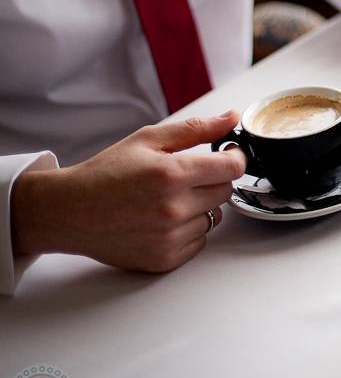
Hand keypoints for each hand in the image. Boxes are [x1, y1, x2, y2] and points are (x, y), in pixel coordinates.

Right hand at [11, 112, 246, 272]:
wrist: (68, 211)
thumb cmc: (105, 173)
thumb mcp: (147, 140)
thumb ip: (195, 129)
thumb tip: (231, 118)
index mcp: (171, 174)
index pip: (232, 167)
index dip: (235, 158)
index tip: (228, 154)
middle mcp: (174, 208)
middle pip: (225, 192)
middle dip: (213, 180)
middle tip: (186, 177)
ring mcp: (170, 237)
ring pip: (214, 217)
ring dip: (200, 207)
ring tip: (167, 200)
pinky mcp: (165, 259)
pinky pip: (199, 241)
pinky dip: (188, 230)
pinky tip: (162, 220)